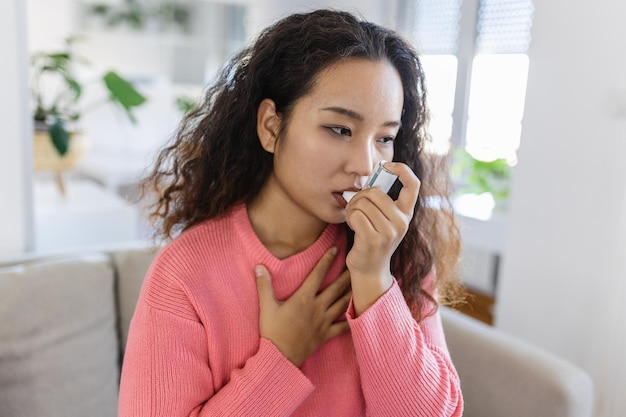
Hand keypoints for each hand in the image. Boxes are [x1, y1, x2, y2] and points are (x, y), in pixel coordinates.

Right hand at [256, 247, 351, 366]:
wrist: (280, 357)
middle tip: (357, 264)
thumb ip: (264, 285)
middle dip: (346, 274)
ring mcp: (324, 321)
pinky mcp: (326, 335)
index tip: (336, 249)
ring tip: (360, 283)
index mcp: (303, 298)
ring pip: (342, 303)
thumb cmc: (272, 331)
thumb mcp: (266, 306)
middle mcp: (317, 307)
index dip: (327, 260)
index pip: (318, 274)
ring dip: (351, 292)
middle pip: (336, 287)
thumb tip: (259, 266)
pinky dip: (352, 320)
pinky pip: (343, 326)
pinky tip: (359, 314)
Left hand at [345, 162, 419, 313]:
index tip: (387, 166)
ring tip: (354, 218)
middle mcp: (401, 222)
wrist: (370, 269)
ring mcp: (389, 232)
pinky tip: (352, 226)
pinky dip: (349, 218)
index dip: (402, 169)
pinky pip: (355, 216)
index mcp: (406, 213)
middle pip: (375, 192)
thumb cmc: (373, 238)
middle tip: (356, 206)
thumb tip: (375, 173)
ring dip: (353, 208)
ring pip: (363, 203)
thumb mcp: (386, 219)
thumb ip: (384, 200)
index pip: (413, 184)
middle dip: (360, 196)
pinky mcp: (373, 240)